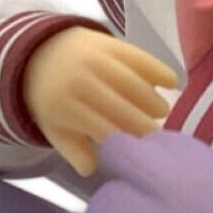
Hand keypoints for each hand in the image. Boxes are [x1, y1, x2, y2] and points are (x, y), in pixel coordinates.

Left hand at [22, 26, 176, 175]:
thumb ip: (74, 152)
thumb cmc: (53, 100)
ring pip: (131, 82)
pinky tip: (171, 82)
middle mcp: (79, 80)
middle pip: (119, 106)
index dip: (126, 142)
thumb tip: (92, 169)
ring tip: (163, 112)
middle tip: (161, 137)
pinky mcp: (109, 43)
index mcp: (63, 106)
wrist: (41, 54)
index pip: (101, 128)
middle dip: (144, 124)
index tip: (144, 153)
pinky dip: (157, 69)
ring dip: (152, 99)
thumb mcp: (55, 129)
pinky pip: (138, 57)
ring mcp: (95, 58)